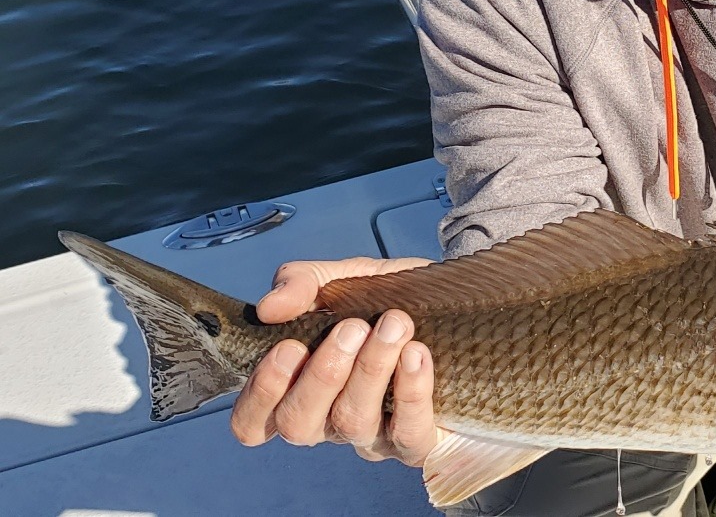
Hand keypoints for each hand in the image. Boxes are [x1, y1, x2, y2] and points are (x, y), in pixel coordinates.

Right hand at [229, 256, 444, 465]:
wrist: (457, 305)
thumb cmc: (390, 299)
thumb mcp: (346, 278)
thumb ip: (303, 283)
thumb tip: (270, 307)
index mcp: (300, 389)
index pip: (253, 422)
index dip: (262, 394)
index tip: (289, 347)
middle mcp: (330, 420)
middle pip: (299, 425)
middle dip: (322, 374)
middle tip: (353, 327)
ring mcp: (373, 436)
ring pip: (352, 423)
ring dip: (371, 370)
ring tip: (394, 325)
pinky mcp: (419, 442)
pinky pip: (408, 434)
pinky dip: (411, 392)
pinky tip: (417, 354)